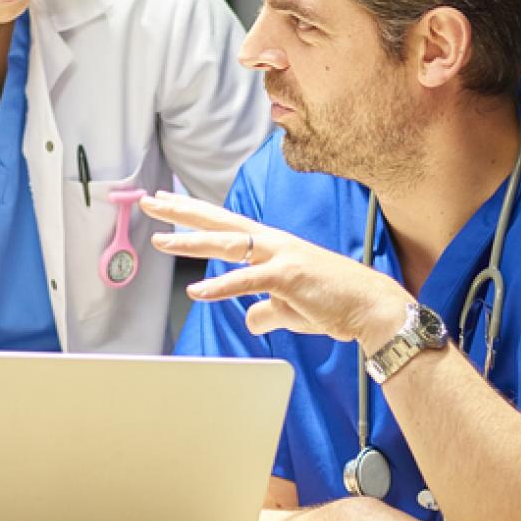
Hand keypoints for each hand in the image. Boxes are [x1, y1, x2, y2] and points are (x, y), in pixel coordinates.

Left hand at [141, 192, 411, 346]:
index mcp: (271, 246)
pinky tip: (197, 292)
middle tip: (149, 201)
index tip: (165, 203)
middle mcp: (273, 244)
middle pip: (219, 222)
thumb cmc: (334, 305)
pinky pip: (249, 281)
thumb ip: (265, 309)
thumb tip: (249, 319)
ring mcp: (282, 257)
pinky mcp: (290, 277)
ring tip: (161, 241)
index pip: (224, 224)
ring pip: (228, 245)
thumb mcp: (289, 308)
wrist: (371, 309)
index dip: (192, 213)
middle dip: (181, 211)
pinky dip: (222, 287)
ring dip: (192, 242)